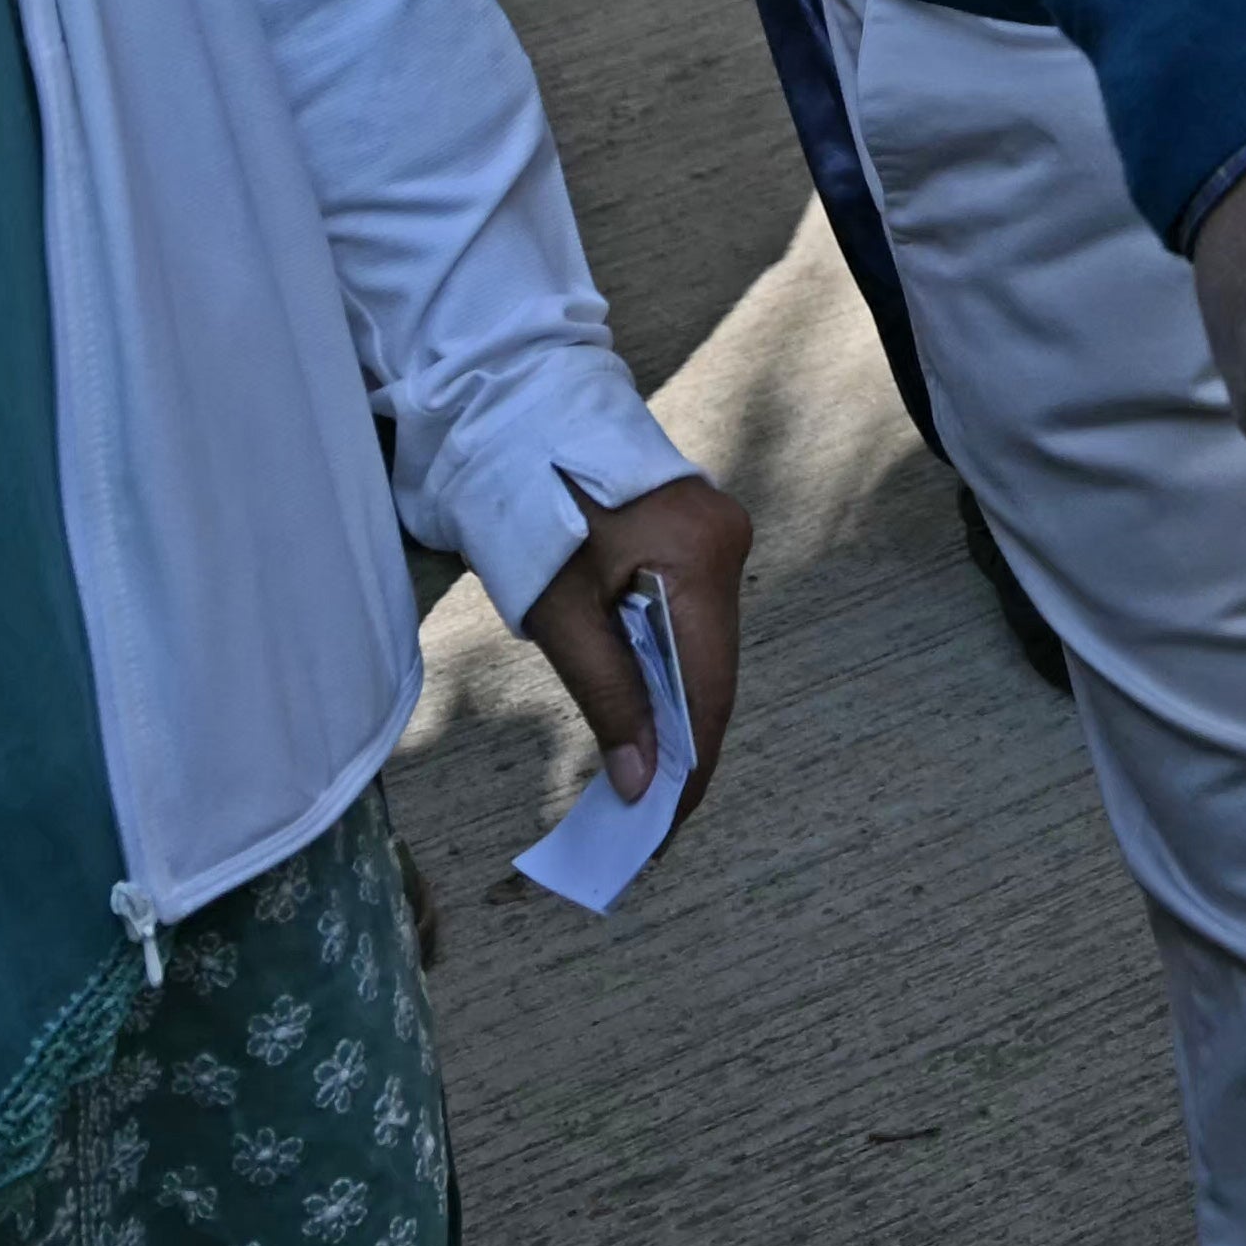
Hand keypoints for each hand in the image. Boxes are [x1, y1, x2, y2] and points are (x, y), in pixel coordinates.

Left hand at [529, 469, 755, 829]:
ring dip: (674, 705)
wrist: (518, 420)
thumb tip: (642, 784)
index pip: (711, 687)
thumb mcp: (561, 616)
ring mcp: (719, 535)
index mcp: (700, 558)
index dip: (692, 763)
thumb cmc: (530, 512)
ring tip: (641, 766)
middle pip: (715, 668)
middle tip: (647, 810)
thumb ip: (609, 699)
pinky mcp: (699, 535)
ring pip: (706, 645)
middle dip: (683, 742)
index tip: (665, 825)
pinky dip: (668, 664)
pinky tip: (642, 701)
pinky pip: (695, 617)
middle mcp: (728, 543)